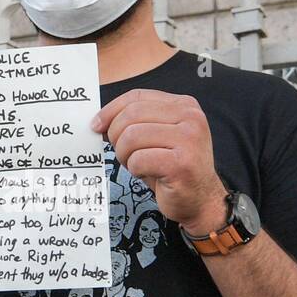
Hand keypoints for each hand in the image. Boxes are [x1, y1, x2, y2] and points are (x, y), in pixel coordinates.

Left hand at [91, 88, 228, 235]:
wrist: (200, 200)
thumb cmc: (173, 169)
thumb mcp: (156, 137)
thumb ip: (135, 122)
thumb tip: (100, 121)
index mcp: (184, 105)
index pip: (137, 96)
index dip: (111, 110)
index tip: (96, 125)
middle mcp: (190, 117)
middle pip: (131, 115)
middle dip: (116, 136)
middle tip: (122, 153)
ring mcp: (189, 139)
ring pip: (131, 137)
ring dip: (125, 155)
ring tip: (136, 164)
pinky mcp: (181, 163)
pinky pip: (138, 160)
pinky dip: (135, 169)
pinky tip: (148, 174)